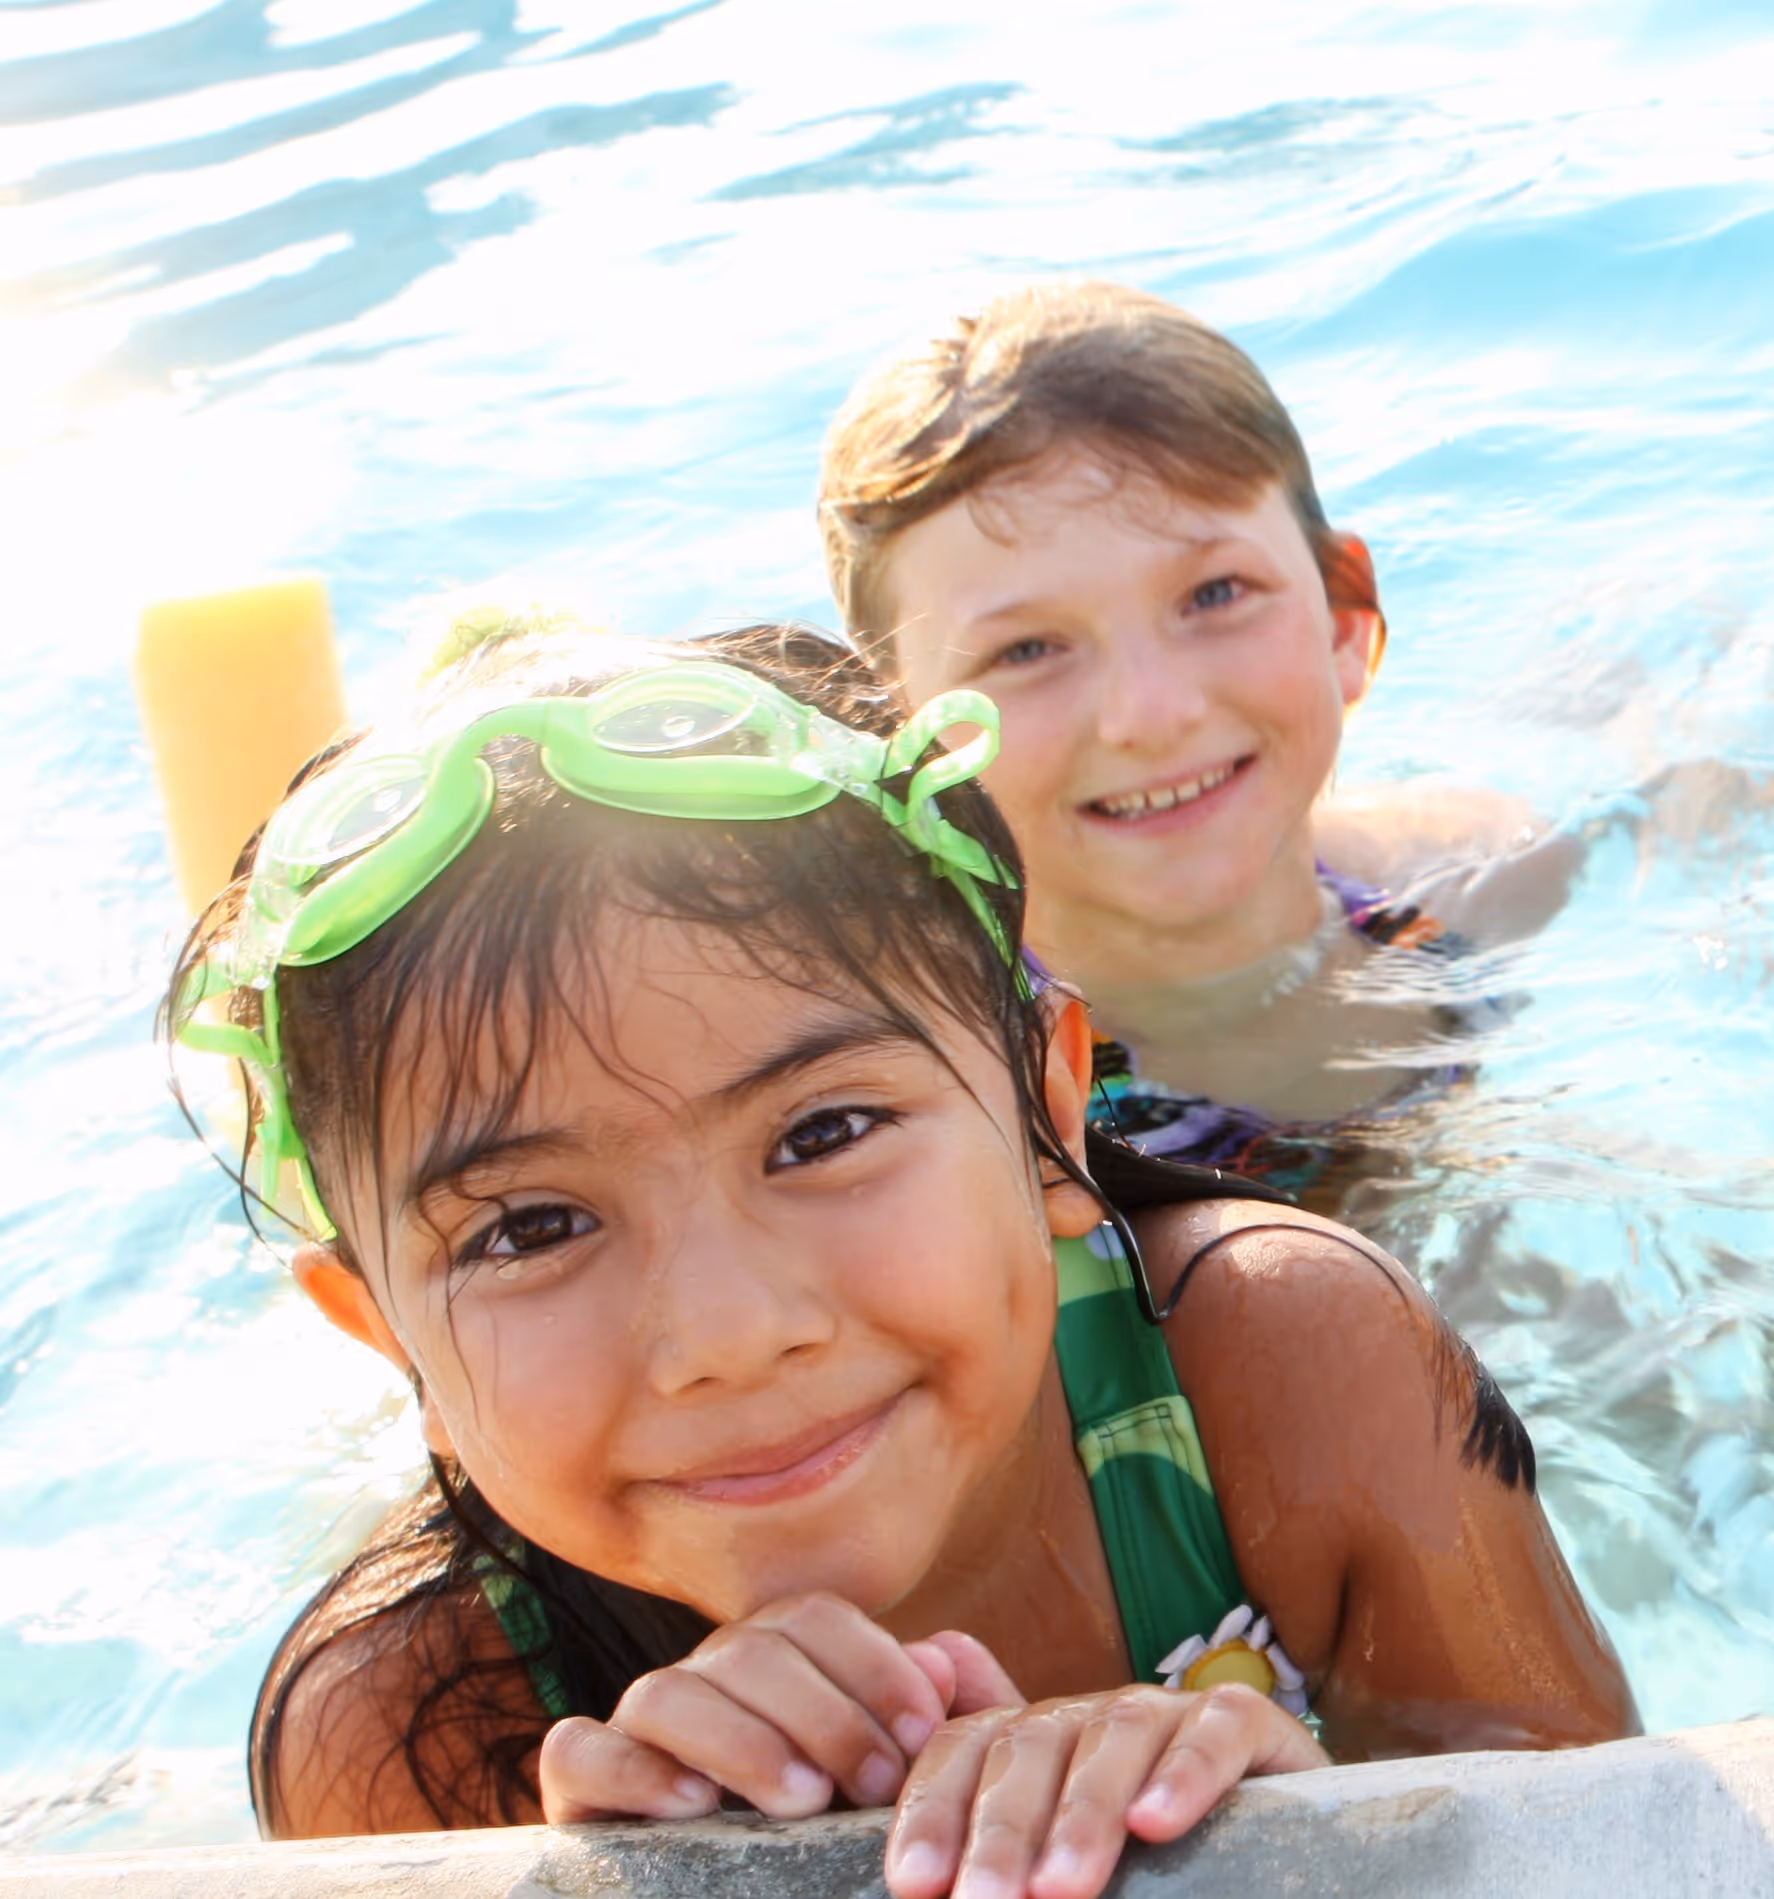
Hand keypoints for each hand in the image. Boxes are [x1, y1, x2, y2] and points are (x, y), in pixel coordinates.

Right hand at [538, 1596, 1021, 1823]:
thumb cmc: (830, 1851)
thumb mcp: (886, 1791)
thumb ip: (919, 1726)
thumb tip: (943, 1658)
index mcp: (770, 1662)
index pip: (811, 1618)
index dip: (871, 1664)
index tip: (922, 1734)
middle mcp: (701, 1680)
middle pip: (749, 1649)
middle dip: (825, 1712)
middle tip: (876, 1784)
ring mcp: (634, 1729)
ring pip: (666, 1690)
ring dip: (743, 1738)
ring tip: (803, 1799)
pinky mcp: (580, 1789)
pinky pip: (578, 1750)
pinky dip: (632, 1768)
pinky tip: (694, 1804)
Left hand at [886, 1681, 1327, 1898]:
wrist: (1271, 1846)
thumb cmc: (1148, 1866)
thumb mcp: (1055, 1848)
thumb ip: (986, 1816)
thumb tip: (906, 1799)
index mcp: (1036, 1741)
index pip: (966, 1746)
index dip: (932, 1807)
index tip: (913, 1885)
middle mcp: (1092, 1715)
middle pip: (1030, 1745)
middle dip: (1001, 1831)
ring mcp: (1169, 1711)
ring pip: (1114, 1736)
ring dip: (1083, 1814)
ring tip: (1060, 1890)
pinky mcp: (1248, 1722)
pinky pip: (1216, 1729)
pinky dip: (1185, 1772)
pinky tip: (1158, 1825)